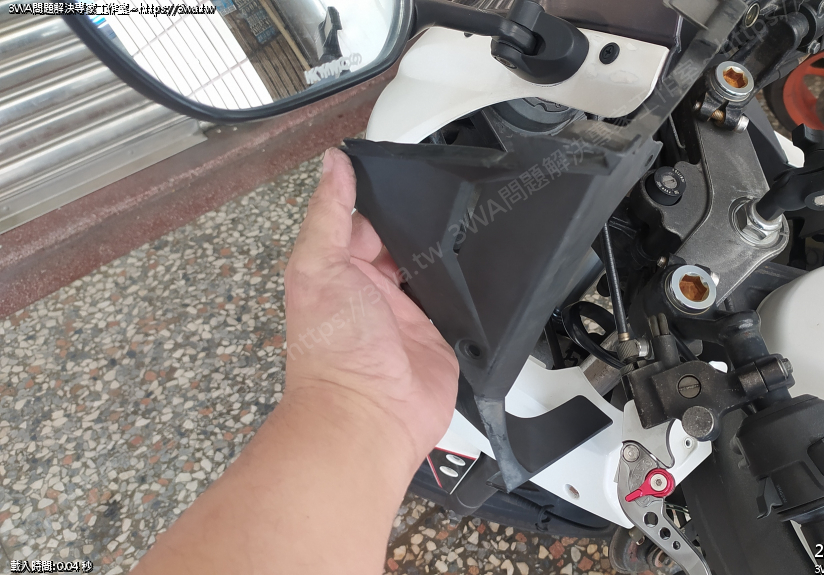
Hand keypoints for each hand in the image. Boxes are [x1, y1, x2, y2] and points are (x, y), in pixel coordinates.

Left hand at [283, 148, 458, 459]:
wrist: (369, 417)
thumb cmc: (333, 350)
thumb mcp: (319, 268)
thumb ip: (328, 215)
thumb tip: (334, 163)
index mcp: (342, 269)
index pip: (366, 220)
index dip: (386, 198)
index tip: (411, 167)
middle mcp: (376, 290)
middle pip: (405, 243)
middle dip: (424, 224)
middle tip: (455, 194)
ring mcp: (411, 313)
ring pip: (435, 270)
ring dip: (450, 255)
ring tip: (477, 221)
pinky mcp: (442, 336)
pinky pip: (461, 304)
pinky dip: (472, 289)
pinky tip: (488, 266)